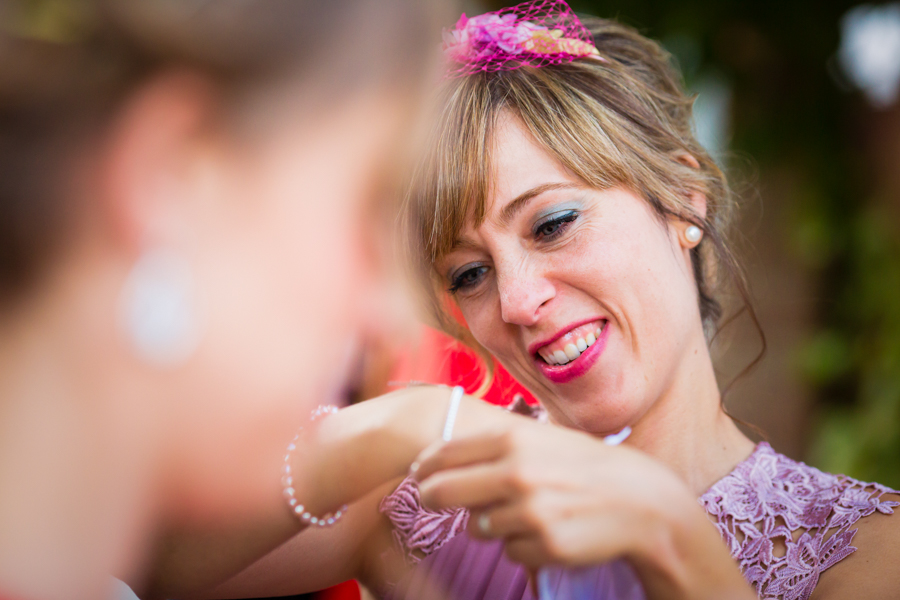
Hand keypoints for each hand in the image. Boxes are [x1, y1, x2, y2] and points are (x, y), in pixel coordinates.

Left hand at [412, 420, 753, 599]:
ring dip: (492, 524)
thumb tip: (442, 456)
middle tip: (431, 499)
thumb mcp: (543, 439)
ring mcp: (529, 509)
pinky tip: (549, 530)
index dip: (423, 465)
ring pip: (478, 527)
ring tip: (528, 511)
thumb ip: (497, 445)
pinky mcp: (543, 543)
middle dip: (432, 497)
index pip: (444, 453)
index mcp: (512, 439)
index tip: (417, 472)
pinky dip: (523, 545)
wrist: (641, 500)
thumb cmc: (586, 465)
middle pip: (442, 492)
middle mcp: (515, 471)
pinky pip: (510, 551)